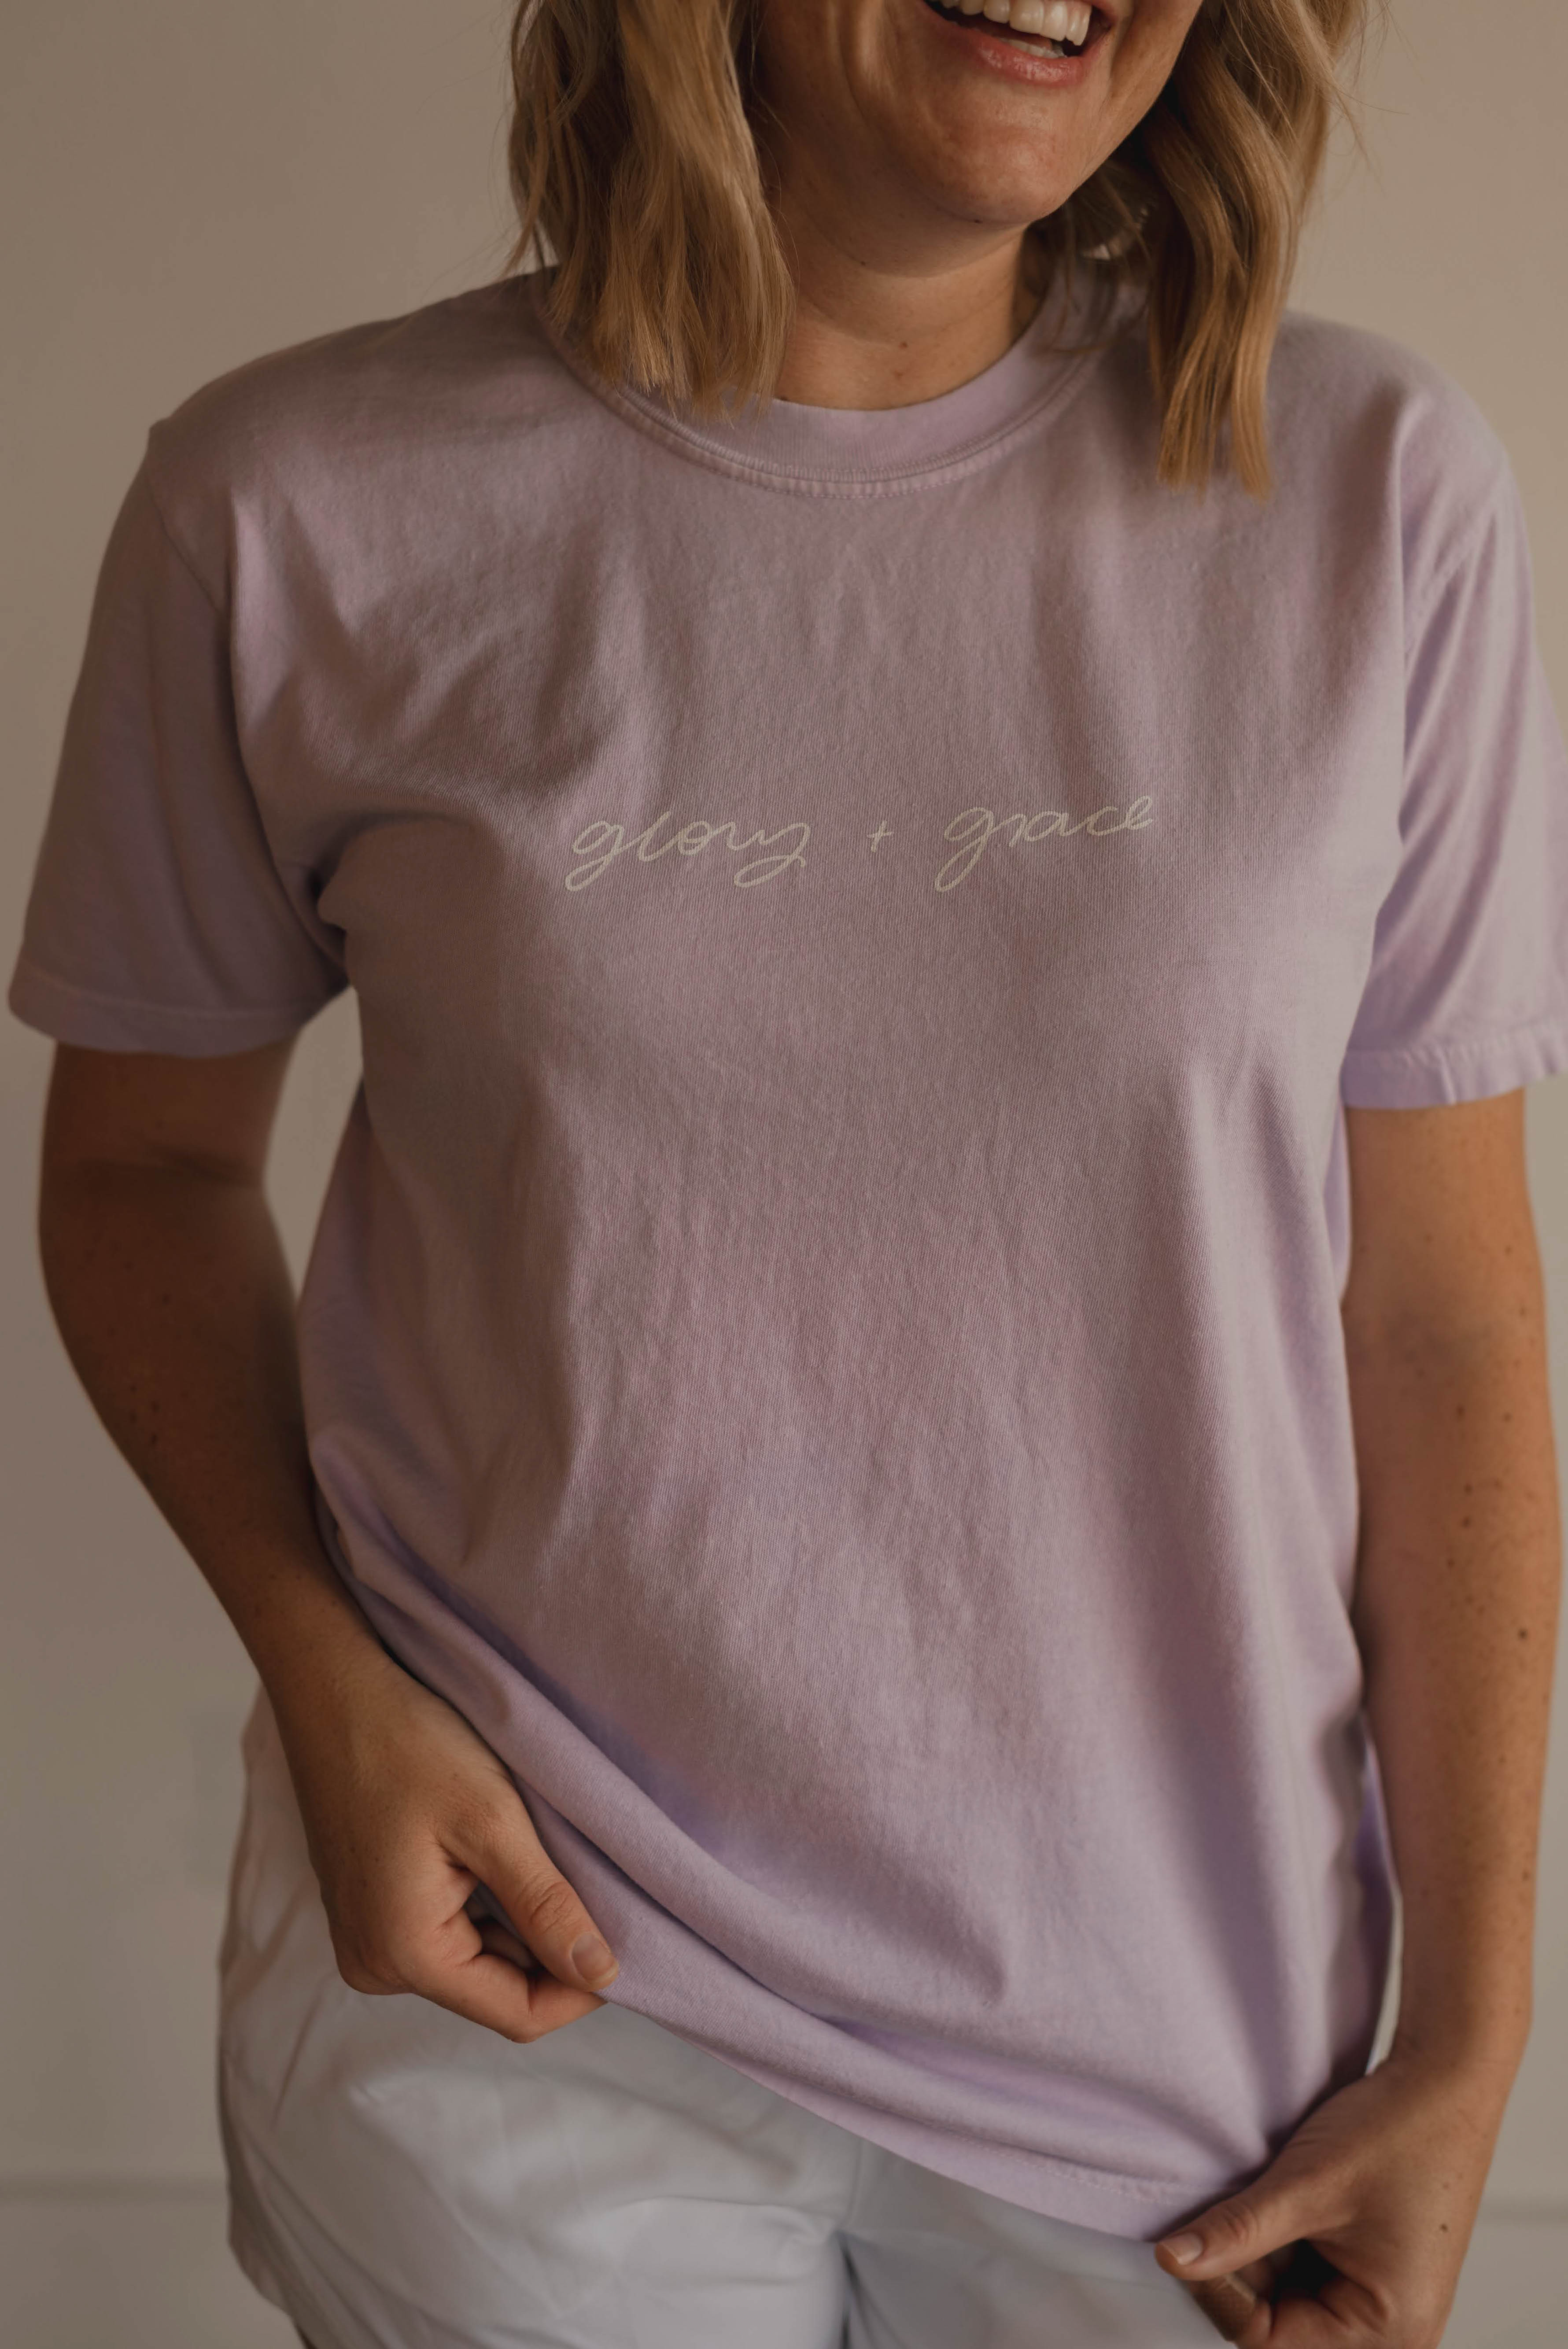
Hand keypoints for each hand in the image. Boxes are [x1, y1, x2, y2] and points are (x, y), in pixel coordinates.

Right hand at [268, 1644, 619, 2041]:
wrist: (333, 1690)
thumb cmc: (407, 1743)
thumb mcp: (492, 1821)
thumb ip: (546, 1906)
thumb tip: (601, 1976)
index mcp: (402, 1954)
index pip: (516, 2015)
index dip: (579, 1989)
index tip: (626, 1942)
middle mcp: (375, 1963)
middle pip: (495, 1989)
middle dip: (549, 1950)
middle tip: (587, 1883)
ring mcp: (367, 1937)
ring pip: (475, 1959)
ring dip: (519, 1921)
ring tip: (541, 1858)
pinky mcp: (369, 1908)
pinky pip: (446, 1930)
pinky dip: (486, 1903)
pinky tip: (499, 1853)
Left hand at [1151, 2043, 1517, 2344]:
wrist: (1447, 2082)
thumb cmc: (1400, 2132)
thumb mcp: (1305, 2185)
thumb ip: (1237, 2231)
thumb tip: (1171, 2260)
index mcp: (1387, 2331)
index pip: (1267, 2340)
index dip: (1219, 2291)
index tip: (1185, 2240)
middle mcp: (1394, 2331)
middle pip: (1280, 2322)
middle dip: (1245, 2270)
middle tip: (1229, 2210)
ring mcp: (1387, 2301)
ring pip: (1291, 2296)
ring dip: (1265, 2252)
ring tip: (1270, 2196)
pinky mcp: (1378, 2271)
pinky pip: (1312, 2273)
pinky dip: (1287, 2240)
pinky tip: (1288, 2199)